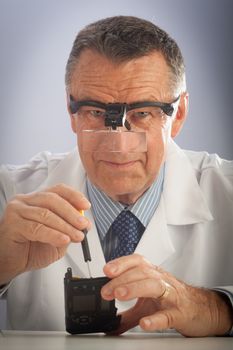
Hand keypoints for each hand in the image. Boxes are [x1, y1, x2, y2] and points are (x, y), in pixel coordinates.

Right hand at [0, 183, 90, 283]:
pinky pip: (36, 228)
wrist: (10, 264)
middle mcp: (25, 201)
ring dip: (65, 226)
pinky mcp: (12, 224)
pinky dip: (53, 234)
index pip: (57, 190)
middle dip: (72, 213)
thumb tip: (83, 223)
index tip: (86, 206)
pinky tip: (63, 239)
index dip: (74, 196)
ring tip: (77, 236)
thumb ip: (67, 228)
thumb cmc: (29, 249)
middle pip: (52, 200)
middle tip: (83, 225)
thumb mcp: (56, 237)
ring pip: (46, 214)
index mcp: (37, 199)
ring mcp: (17, 211)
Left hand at [101, 254, 232, 335]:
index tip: (106, 270)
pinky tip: (144, 323)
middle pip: (141, 273)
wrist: (204, 309)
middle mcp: (162, 281)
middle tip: (106, 290)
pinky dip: (156, 319)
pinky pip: (168, 315)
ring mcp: (172, 296)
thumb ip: (128, 314)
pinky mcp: (180, 314)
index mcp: (154, 275)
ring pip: (154, 286)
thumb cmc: (175, 300)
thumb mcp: (148, 304)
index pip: (137, 261)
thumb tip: (110, 323)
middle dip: (121, 279)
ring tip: (119, 295)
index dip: (122, 263)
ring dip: (134, 288)